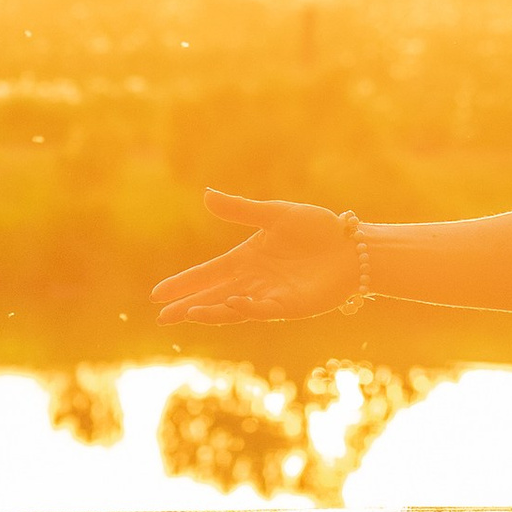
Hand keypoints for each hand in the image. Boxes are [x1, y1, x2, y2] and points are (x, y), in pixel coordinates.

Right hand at [151, 190, 361, 324]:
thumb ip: (241, 209)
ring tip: (189, 314)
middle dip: (188, 306)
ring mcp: (270, 296)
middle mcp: (253, 281)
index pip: (208, 273)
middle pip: (214, 296)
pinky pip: (263, 309)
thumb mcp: (276, 214)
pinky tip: (231, 302)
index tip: (157, 294)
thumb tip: (205, 195)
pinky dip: (246, 307)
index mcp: (246, 259)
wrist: (353, 246)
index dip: (184, 283)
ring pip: (233, 307)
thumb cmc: (317, 228)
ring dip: (211, 311)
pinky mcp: (290, 307)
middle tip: (162, 317)